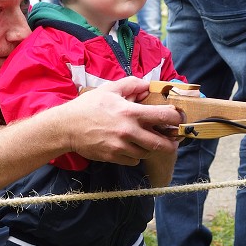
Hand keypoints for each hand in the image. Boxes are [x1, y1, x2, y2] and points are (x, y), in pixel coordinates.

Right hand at [67, 77, 183, 164]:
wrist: (66, 127)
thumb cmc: (88, 107)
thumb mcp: (109, 89)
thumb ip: (131, 85)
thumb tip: (147, 86)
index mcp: (130, 112)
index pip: (164, 117)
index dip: (176, 119)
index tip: (179, 119)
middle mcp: (128, 132)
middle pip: (161, 144)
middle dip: (171, 143)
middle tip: (172, 139)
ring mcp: (121, 147)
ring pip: (147, 153)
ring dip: (150, 148)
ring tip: (145, 140)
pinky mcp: (113, 157)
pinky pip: (134, 160)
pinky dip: (136, 155)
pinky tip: (130, 147)